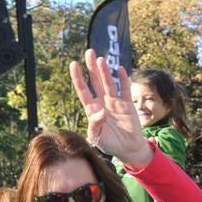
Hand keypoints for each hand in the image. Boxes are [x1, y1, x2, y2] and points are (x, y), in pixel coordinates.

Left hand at [70, 49, 150, 166]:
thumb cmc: (109, 144)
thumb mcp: (97, 137)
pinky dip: (122, 79)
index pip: (83, 91)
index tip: (73, 64)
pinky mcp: (127, 105)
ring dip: (105, 72)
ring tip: (100, 59)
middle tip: (89, 52)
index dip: (78, 78)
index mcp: (92, 110)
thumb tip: (99, 112)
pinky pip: (124, 89)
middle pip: (96, 82)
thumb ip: (95, 125)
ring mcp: (115, 102)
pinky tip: (119, 69)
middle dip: (92, 68)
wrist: (128, 149)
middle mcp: (102, 103)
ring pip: (108, 84)